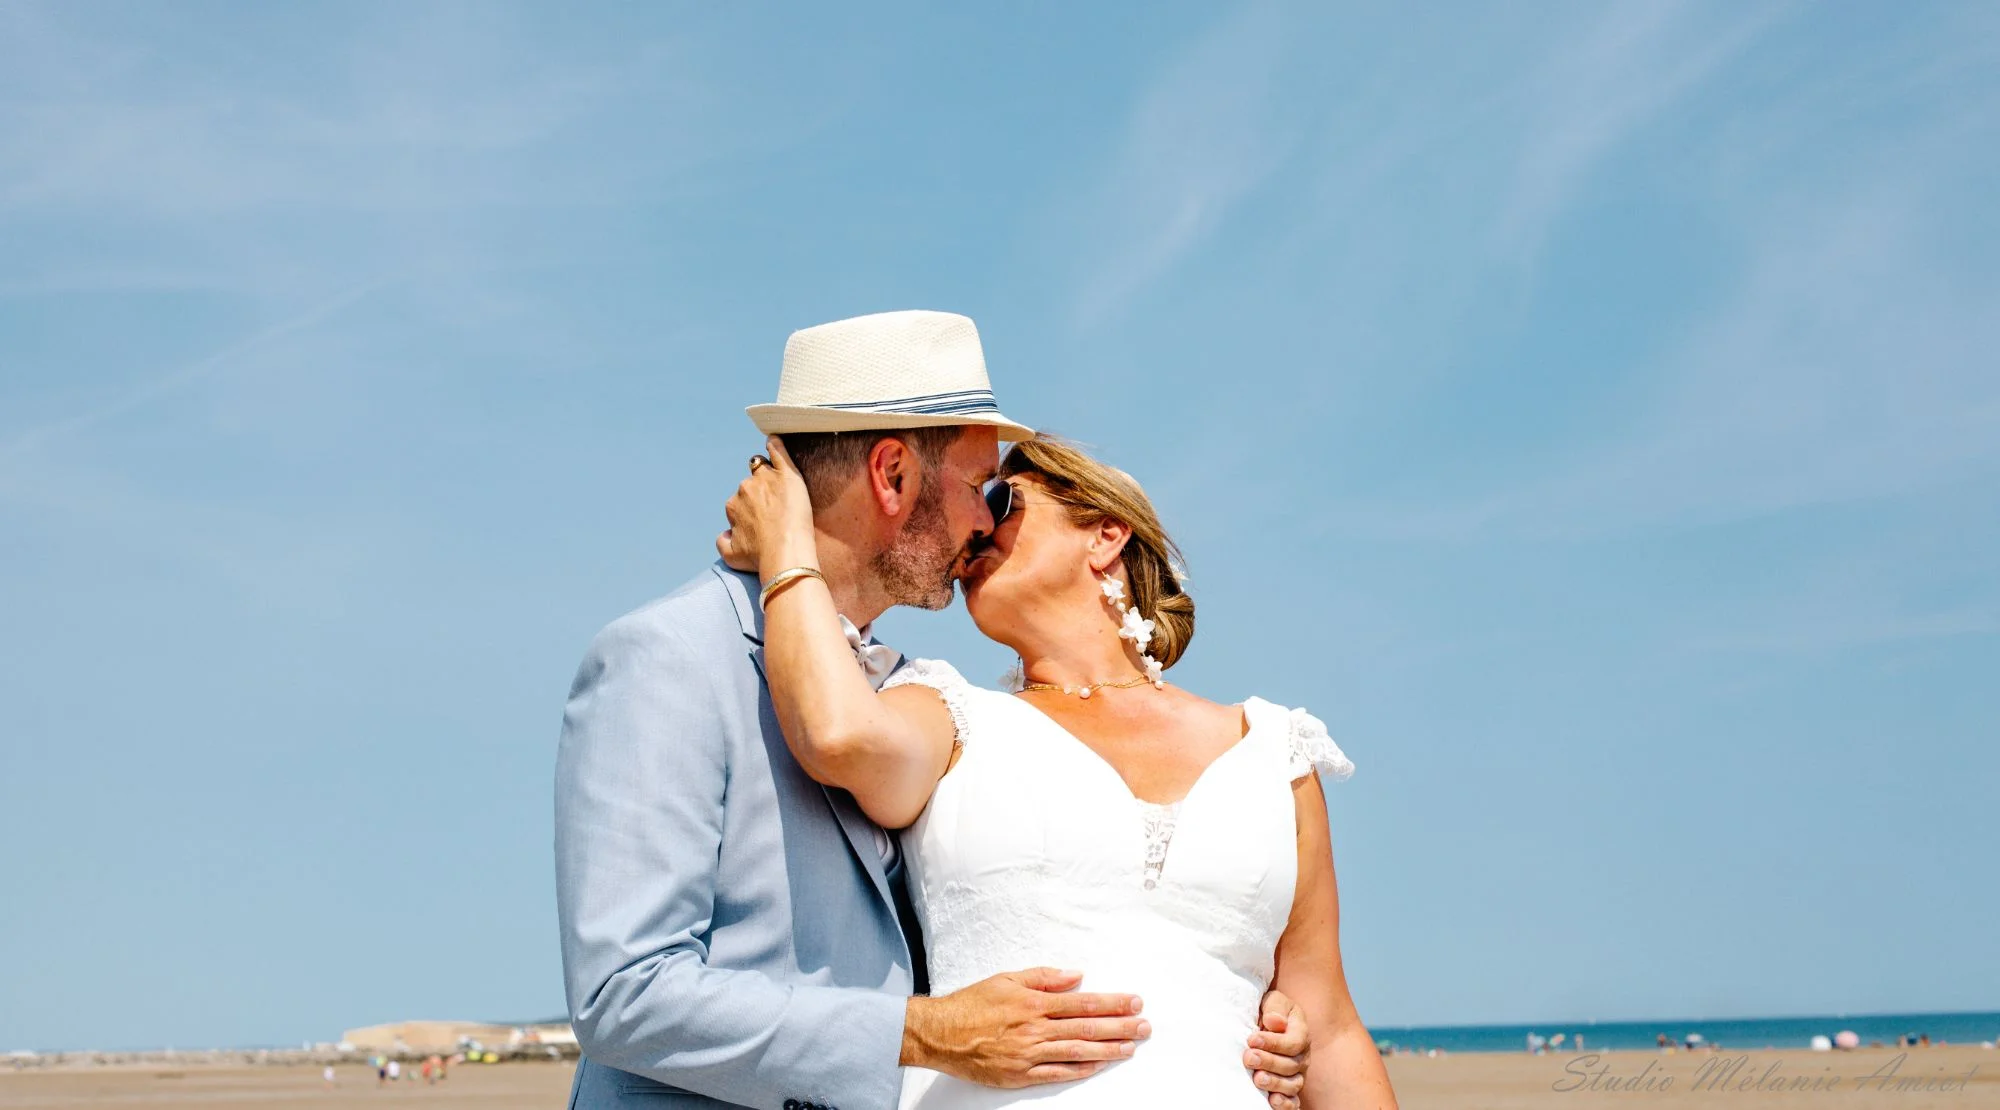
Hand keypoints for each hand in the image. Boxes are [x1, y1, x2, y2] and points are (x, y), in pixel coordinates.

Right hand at [717, 435, 816, 576]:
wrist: (785, 554)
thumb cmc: (760, 558)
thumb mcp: (731, 556)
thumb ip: (722, 542)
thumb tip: (725, 533)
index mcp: (732, 505)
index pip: (742, 500)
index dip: (753, 510)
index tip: (765, 520)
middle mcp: (745, 489)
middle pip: (753, 484)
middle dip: (762, 494)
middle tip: (778, 510)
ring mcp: (766, 479)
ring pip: (765, 469)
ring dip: (771, 477)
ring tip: (784, 490)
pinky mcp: (786, 474)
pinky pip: (778, 452)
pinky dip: (776, 445)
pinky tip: (775, 442)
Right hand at [903, 967, 1149, 1087]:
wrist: (940, 1033)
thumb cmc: (972, 1004)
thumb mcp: (1007, 978)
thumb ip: (1044, 976)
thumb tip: (1076, 975)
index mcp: (1033, 1002)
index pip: (1083, 1003)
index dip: (1112, 1003)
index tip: (1133, 1002)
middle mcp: (1034, 1028)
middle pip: (1086, 1028)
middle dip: (1120, 1027)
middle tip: (1144, 1026)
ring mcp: (1028, 1054)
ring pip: (1077, 1052)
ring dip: (1108, 1050)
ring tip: (1131, 1047)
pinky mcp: (1020, 1075)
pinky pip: (1056, 1074)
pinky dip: (1080, 1070)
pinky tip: (1099, 1066)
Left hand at [1245, 989, 1309, 1108]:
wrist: (1266, 1021)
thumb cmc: (1269, 1010)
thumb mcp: (1272, 1001)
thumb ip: (1275, 1008)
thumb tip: (1274, 1021)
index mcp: (1300, 1032)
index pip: (1293, 1042)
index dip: (1274, 1043)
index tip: (1252, 1039)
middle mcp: (1302, 1055)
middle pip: (1291, 1065)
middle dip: (1269, 1062)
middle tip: (1249, 1058)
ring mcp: (1297, 1074)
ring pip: (1292, 1084)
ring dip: (1274, 1083)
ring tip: (1257, 1079)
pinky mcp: (1289, 1088)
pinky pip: (1293, 1101)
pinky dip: (1285, 1104)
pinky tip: (1272, 1101)